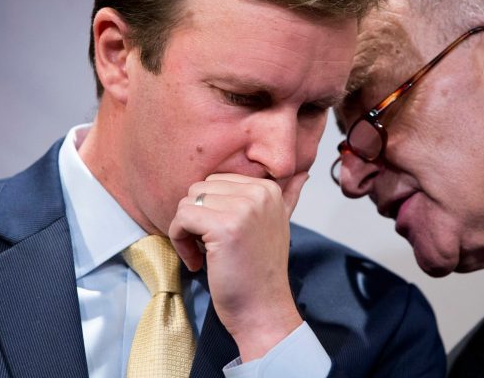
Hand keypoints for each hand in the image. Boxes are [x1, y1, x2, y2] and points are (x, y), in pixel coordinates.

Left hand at [168, 172, 308, 360]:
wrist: (263, 309)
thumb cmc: (262, 271)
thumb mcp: (279, 224)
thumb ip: (289, 196)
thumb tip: (303, 173)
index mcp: (269, 188)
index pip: (217, 180)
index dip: (210, 209)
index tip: (218, 236)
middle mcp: (259, 193)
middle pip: (199, 188)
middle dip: (195, 217)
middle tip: (207, 247)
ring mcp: (243, 209)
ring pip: (187, 201)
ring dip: (185, 231)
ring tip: (203, 254)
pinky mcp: (224, 227)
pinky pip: (181, 218)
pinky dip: (179, 241)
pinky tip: (197, 261)